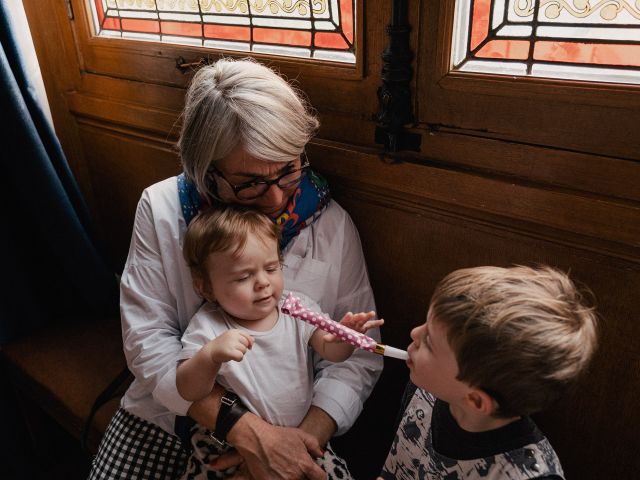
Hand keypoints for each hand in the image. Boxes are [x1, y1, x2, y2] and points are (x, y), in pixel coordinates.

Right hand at [206, 329, 253, 362]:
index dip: (249, 342)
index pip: (247, 336)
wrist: (210, 352)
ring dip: (240, 354)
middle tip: (234, 350)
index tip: (248, 347)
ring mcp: (230, 343)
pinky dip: (238, 359)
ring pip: (244, 350)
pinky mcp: (229, 352)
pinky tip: (232, 358)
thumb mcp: (232, 338)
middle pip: (246, 344)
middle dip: (243, 349)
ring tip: (231, 353)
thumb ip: (243, 338)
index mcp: (233, 331)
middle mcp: (232, 336)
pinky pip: (240, 356)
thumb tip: (252, 341)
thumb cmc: (223, 345)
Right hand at [211, 414, 325, 479]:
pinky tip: (276, 472)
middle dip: (303, 475)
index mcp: (305, 464)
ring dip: (291, 477)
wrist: (256, 440)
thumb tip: (320, 455)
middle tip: (296, 466)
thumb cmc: (277, 436)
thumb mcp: (299, 434)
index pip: (321, 478)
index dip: (320, 476)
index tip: (315, 474)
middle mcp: (296, 476)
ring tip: (284, 468)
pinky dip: (279, 478)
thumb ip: (313, 444)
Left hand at [323, 311, 383, 342]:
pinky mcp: (364, 327)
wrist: (344, 334)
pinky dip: (376, 323)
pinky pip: (371, 325)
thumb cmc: (339, 335)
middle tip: (361, 314)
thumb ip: (330, 338)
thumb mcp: (333, 337)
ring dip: (367, 317)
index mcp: (345, 322)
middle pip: (356, 318)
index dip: (347, 317)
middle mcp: (352, 321)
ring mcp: (359, 324)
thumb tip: (324, 339)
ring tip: (372, 313)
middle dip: (359, 316)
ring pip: (363, 320)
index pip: (346, 319)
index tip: (350, 314)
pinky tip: (382, 321)